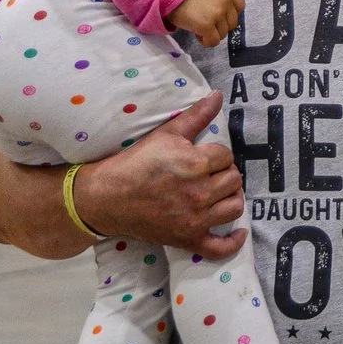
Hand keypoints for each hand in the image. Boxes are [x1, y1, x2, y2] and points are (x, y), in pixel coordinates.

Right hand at [0, 95, 245, 259]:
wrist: (104, 198)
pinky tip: (237, 232)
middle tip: (210, 173)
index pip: (226, 156)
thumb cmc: (134, 163)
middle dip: (225, 174)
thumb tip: (217, 95)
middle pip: (234, 180)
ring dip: (230, 199)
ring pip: (234, 208)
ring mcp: (195, 219)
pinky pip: (220, 248)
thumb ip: (195, 116)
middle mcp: (199, 192)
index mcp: (194, 164)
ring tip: (218, 193)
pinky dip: (233, 242)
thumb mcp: (165, 135)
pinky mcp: (188, 239)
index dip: (217, 155)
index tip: (205, 157)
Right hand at [168, 0, 242, 44]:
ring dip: (212, 33)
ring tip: (199, 26)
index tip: (219, 16)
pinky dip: (206, 41)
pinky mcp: (207, 25)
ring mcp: (217, 13)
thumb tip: (226, 18)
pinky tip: (197, 34)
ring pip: (223, 34)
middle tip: (206, 22)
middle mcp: (226, 0)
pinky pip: (213, 41)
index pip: (240, 7)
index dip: (229, 14)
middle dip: (220, 26)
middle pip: (232, 23)